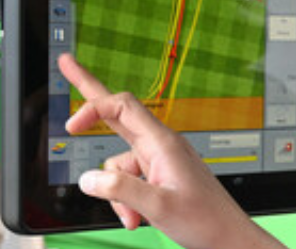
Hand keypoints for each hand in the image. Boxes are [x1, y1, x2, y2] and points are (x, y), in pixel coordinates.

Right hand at [59, 54, 283, 248]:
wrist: (227, 237)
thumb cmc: (204, 219)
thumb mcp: (158, 206)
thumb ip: (120, 190)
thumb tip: (89, 179)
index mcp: (163, 143)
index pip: (123, 107)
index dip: (93, 108)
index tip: (71, 125)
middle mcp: (159, 146)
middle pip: (116, 113)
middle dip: (89, 95)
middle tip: (68, 64)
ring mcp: (158, 161)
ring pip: (116, 166)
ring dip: (116, 194)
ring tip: (135, 217)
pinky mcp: (157, 176)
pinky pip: (126, 182)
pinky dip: (125, 202)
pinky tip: (137, 219)